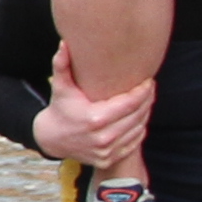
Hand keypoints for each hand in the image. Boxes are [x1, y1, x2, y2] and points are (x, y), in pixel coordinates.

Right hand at [30, 67, 152, 175]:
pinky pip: (133, 142)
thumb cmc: (60, 108)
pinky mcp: (108, 159)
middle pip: (137, 116)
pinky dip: (139, 129)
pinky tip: (138, 118)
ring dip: (145, 114)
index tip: (148, 80)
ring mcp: (107, 150)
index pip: (130, 104)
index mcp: (95, 119)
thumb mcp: (61, 86)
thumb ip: (62, 64)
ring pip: (138, 129)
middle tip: (150, 87)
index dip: (143, 91)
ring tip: (146, 100)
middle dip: (147, 100)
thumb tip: (65, 43)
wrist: (51, 138)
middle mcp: (103, 137)